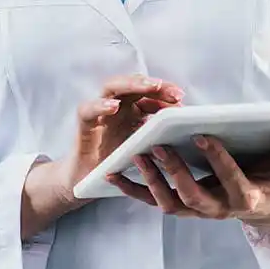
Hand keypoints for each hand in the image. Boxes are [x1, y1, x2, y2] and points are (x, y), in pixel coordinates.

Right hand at [21, 74, 183, 238]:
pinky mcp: (84, 124)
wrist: (90, 183)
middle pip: (134, 85)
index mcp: (133, 111)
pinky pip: (87, 109)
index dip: (166, 93)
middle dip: (155, 86)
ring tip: (150, 86)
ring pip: (112, 87)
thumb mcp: (145, 151)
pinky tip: (114, 107)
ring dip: (131, 85)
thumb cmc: (118, 165)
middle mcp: (116, 108)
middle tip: (174, 93)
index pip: (150, 93)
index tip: (182, 98)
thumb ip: (159, 139)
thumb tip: (185, 130)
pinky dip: (100, 105)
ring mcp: (99, 113)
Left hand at [107, 134, 269, 232]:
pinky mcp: (182, 206)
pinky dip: (132, 190)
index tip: (203, 135)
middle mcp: (219, 209)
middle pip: (193, 196)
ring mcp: (198, 210)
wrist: (267, 206)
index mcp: (246, 198)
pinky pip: (153, 201)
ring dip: (150, 181)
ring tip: (136, 155)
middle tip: (159, 146)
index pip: (231, 180)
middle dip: (175, 171)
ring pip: (170, 203)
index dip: (217, 160)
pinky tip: (113, 173)